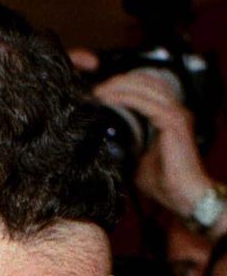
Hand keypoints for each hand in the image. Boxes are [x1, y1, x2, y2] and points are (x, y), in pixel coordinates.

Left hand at [92, 70, 214, 219]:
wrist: (180, 194)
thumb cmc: (161, 179)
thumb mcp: (135, 156)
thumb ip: (123, 141)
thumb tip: (99, 137)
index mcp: (167, 115)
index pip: (146, 88)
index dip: (123, 85)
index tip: (98, 91)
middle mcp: (174, 110)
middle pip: (146, 81)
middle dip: (119, 81)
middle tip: (95, 88)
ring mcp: (175, 115)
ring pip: (147, 87)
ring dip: (120, 86)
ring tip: (99, 92)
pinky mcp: (173, 123)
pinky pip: (148, 103)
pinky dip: (127, 98)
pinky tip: (110, 100)